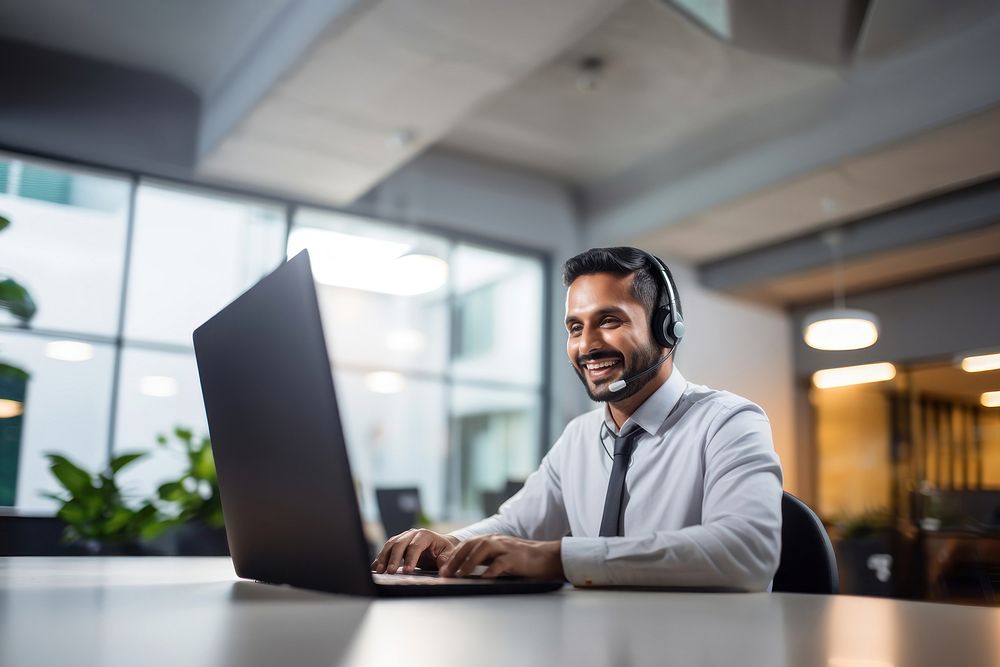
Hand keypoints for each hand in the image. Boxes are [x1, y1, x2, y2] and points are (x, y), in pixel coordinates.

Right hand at [371, 529, 459, 573]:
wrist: (441, 546)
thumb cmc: (446, 550)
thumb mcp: (450, 554)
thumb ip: (446, 560)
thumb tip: (442, 566)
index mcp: (425, 535)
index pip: (415, 545)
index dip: (411, 558)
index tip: (408, 571)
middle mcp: (412, 534)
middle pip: (400, 544)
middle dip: (394, 558)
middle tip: (390, 572)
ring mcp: (403, 538)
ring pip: (390, 545)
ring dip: (384, 558)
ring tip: (380, 571)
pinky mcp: (397, 544)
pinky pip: (386, 550)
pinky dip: (380, 558)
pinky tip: (375, 568)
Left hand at [438, 535, 563, 579]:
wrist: (547, 557)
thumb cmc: (523, 560)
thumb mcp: (501, 557)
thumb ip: (486, 560)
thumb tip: (465, 571)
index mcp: (492, 540)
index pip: (467, 544)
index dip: (453, 556)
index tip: (443, 569)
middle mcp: (496, 540)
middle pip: (471, 544)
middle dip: (455, 558)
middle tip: (445, 573)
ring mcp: (506, 548)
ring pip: (482, 549)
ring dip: (468, 561)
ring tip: (458, 574)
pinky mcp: (515, 558)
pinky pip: (500, 563)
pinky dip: (489, 570)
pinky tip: (482, 578)